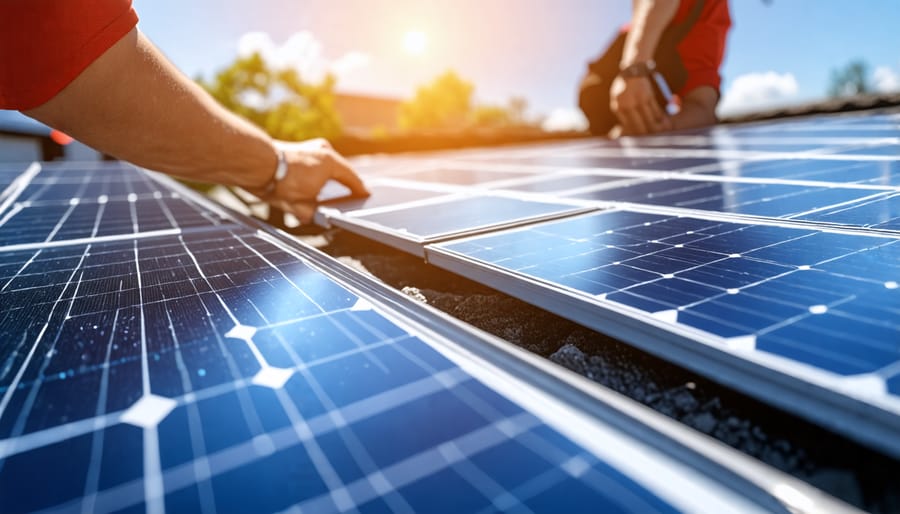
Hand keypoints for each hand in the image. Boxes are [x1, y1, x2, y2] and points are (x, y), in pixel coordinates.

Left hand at [247, 138, 368, 223]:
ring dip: (322, 183)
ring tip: (319, 197)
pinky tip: (302, 189)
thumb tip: (310, 216)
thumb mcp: (302, 204)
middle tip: (347, 197)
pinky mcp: (294, 151)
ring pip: (323, 169)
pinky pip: (309, 166)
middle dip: (340, 187)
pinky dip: (310, 178)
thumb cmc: (283, 180)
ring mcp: (308, 148)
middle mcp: (322, 151)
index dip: (359, 190)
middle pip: (338, 173)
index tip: (365, 195)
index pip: (351, 178)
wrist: (257, 166)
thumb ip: (312, 212)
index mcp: (331, 161)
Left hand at [609, 75, 671, 135]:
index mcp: (617, 107)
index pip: (627, 127)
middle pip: (638, 127)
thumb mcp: (617, 98)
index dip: (635, 135)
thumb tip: (624, 130)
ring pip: (649, 121)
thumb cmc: (624, 85)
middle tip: (653, 138)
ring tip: (661, 131)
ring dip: (656, 128)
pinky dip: (660, 118)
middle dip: (647, 134)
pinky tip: (663, 121)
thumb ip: (621, 111)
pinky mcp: (648, 96)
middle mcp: (627, 106)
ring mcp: (638, 101)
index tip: (641, 138)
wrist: (633, 68)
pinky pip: (656, 112)